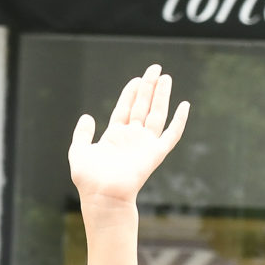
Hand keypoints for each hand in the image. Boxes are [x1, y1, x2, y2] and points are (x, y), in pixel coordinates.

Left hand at [68, 64, 188, 208]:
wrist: (103, 196)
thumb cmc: (89, 179)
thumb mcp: (79, 151)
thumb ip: (82, 133)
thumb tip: (87, 116)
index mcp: (114, 136)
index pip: (125, 108)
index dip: (130, 93)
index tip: (136, 78)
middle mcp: (131, 137)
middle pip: (142, 106)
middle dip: (148, 86)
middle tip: (155, 68)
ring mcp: (144, 144)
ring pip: (156, 114)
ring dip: (161, 96)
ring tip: (166, 77)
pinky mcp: (156, 153)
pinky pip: (171, 135)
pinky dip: (179, 121)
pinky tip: (185, 105)